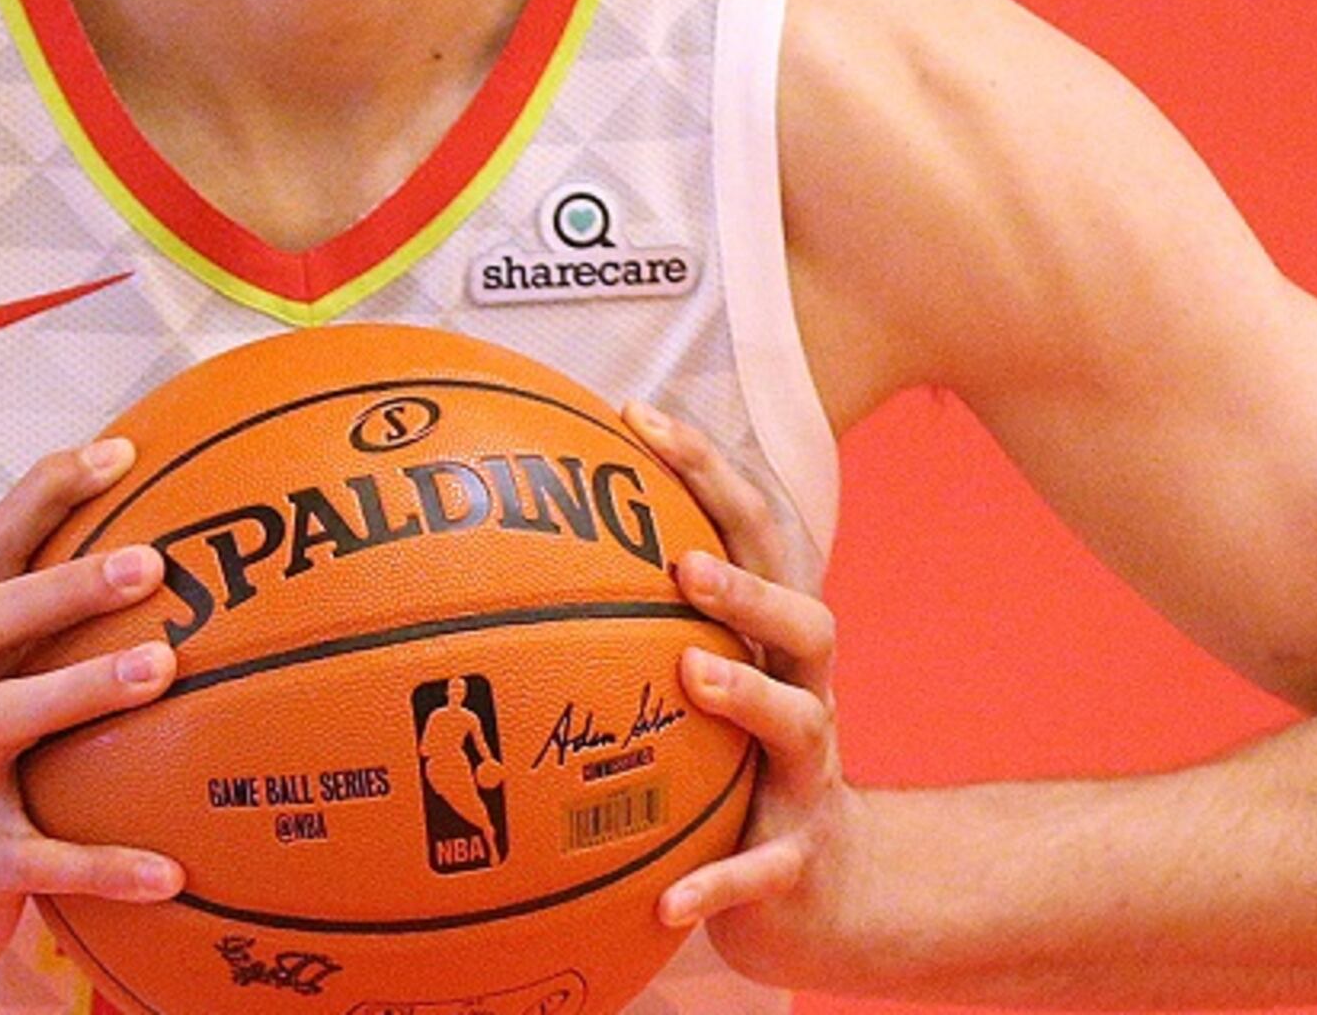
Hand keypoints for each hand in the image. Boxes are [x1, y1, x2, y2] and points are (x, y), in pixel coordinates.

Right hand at [0, 437, 185, 1006]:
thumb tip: (158, 560)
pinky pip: (41, 862)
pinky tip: (171, 871)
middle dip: (62, 585)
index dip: (44, 495)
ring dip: (81, 689)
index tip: (119, 452)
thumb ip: (40, 638)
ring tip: (162, 670)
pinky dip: (104, 865)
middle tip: (152, 561)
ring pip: (2, 720)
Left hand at [628, 401, 851, 986]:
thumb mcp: (696, 687)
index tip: (635, 413)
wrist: (826, 891)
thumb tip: (491, 549)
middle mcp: (802, 694)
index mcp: (771, 643)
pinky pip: (762, 869)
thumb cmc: (733, 767)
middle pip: (805, 615)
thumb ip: (625, 622)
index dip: (707, 468)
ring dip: (750, 693)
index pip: (755, 533)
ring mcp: (809, 778)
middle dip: (748, 579)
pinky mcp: (798, 860)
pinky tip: (669, 904)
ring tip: (692, 673)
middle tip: (682, 559)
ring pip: (801, 724)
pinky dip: (719, 884)